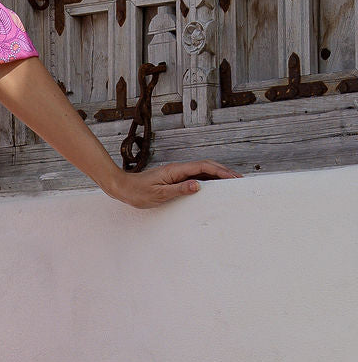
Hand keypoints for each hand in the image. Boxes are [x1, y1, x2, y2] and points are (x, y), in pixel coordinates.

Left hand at [112, 159, 239, 208]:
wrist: (123, 188)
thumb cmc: (138, 193)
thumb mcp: (158, 195)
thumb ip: (179, 190)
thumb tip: (197, 185)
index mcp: (176, 170)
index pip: (203, 167)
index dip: (220, 171)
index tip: (233, 177)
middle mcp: (178, 169)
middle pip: (206, 166)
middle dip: (223, 171)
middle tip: (238, 179)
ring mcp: (176, 173)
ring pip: (201, 170)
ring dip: (217, 174)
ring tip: (230, 182)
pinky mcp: (174, 178)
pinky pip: (194, 176)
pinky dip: (207, 179)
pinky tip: (212, 185)